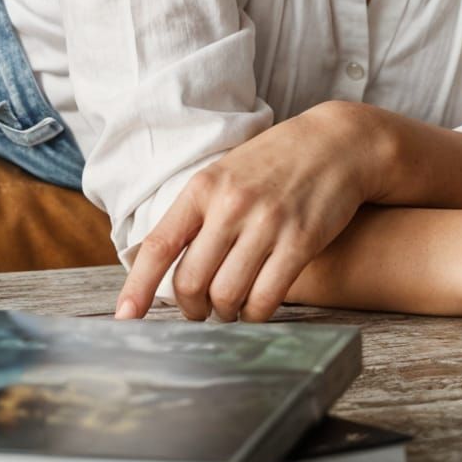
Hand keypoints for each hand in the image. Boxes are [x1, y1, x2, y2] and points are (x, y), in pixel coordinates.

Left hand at [113, 103, 385, 322]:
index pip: (159, 246)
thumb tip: (156, 258)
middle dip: (191, 308)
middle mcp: (230, 205)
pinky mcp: (300, 241)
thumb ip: (196, 213)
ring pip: (227, 296)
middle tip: (199, 311)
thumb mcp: (226, 174)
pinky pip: (266, 298)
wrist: (336, 143)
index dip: (137, 288)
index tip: (124, 318)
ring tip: (230, 307)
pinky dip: (256, 314)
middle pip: (191, 282)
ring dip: (224, 313)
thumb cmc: (275, 163)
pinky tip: (257, 306)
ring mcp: (266, 223)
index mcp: (203, 187)